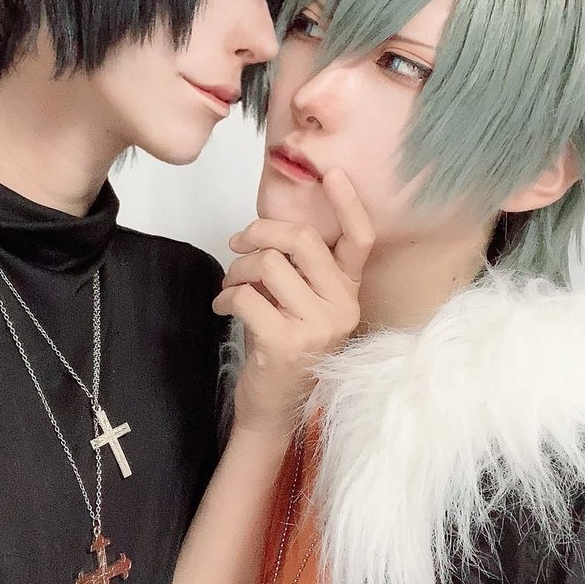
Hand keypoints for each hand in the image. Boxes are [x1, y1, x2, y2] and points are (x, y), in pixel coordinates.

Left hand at [213, 168, 373, 437]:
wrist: (276, 409)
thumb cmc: (286, 349)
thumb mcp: (304, 307)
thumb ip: (300, 271)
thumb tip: (270, 228)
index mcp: (349, 293)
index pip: (361, 240)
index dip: (348, 203)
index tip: (332, 173)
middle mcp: (342, 307)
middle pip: (302, 240)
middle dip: (260, 232)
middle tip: (238, 242)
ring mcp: (317, 326)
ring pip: (268, 264)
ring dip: (238, 269)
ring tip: (231, 286)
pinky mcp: (286, 341)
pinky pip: (247, 295)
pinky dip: (226, 296)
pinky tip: (223, 308)